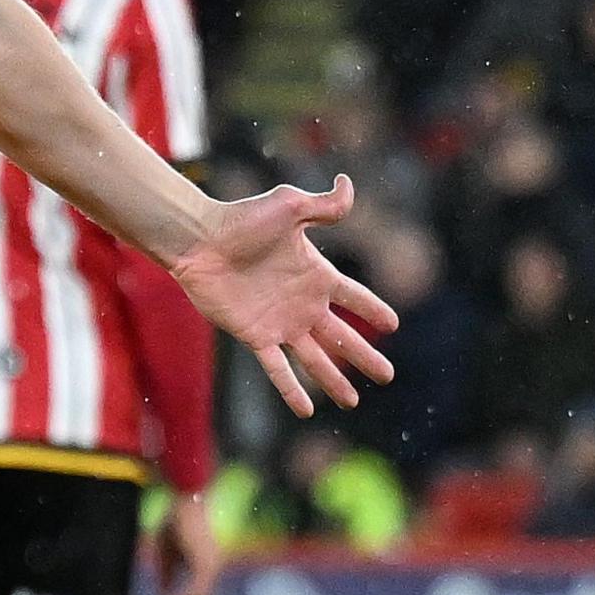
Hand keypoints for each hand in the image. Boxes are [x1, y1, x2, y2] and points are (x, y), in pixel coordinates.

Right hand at [147, 491, 224, 594]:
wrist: (187, 497)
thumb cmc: (177, 516)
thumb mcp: (166, 547)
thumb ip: (166, 571)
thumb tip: (164, 594)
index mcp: (204, 562)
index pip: (194, 593)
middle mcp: (211, 567)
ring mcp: (212, 567)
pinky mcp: (208, 566)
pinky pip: (195, 593)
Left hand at [167, 177, 397, 416]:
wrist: (199, 239)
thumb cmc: (242, 219)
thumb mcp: (291, 206)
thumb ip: (324, 205)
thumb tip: (348, 184)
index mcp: (315, 274)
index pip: (354, 296)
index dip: (373, 309)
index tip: (394, 325)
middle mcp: (301, 303)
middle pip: (341, 337)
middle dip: (365, 357)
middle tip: (387, 376)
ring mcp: (279, 322)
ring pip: (315, 359)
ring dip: (334, 380)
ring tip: (352, 402)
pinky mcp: (254, 336)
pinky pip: (277, 368)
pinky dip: (291, 389)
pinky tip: (305, 410)